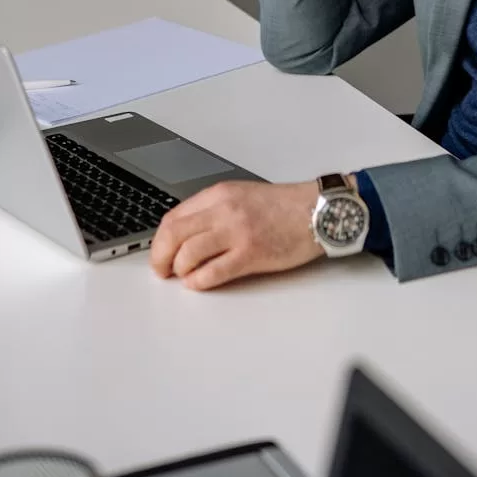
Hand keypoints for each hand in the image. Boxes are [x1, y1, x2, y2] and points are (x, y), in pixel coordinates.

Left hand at [149, 180, 321, 290]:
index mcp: (220, 194)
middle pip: (173, 235)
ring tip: (185, 276)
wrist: (316, 210)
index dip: (159, 240)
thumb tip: (186, 235)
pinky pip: (212, 273)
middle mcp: (224, 210)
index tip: (160, 252)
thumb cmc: (284, 206)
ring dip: (179, 270)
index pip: (174, 216)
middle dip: (160, 258)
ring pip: (187, 254)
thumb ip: (214, 211)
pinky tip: (199, 282)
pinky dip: (198, 282)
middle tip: (162, 270)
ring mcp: (237, 232)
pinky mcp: (250, 254)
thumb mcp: (242, 196)